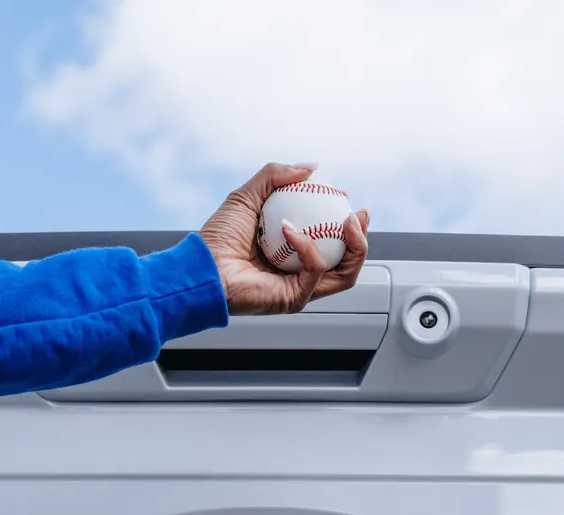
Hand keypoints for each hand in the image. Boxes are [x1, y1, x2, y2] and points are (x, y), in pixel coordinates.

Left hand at [198, 162, 369, 314]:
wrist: (201, 266)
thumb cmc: (217, 237)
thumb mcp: (248, 196)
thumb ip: (276, 176)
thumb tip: (311, 167)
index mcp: (293, 254)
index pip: (332, 242)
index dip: (347, 223)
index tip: (346, 199)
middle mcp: (299, 274)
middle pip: (347, 262)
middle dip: (361, 239)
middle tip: (358, 214)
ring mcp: (300, 289)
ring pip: (345, 274)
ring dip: (355, 247)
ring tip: (349, 222)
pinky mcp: (295, 299)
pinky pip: (314, 270)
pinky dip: (308, 247)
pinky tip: (291, 230)